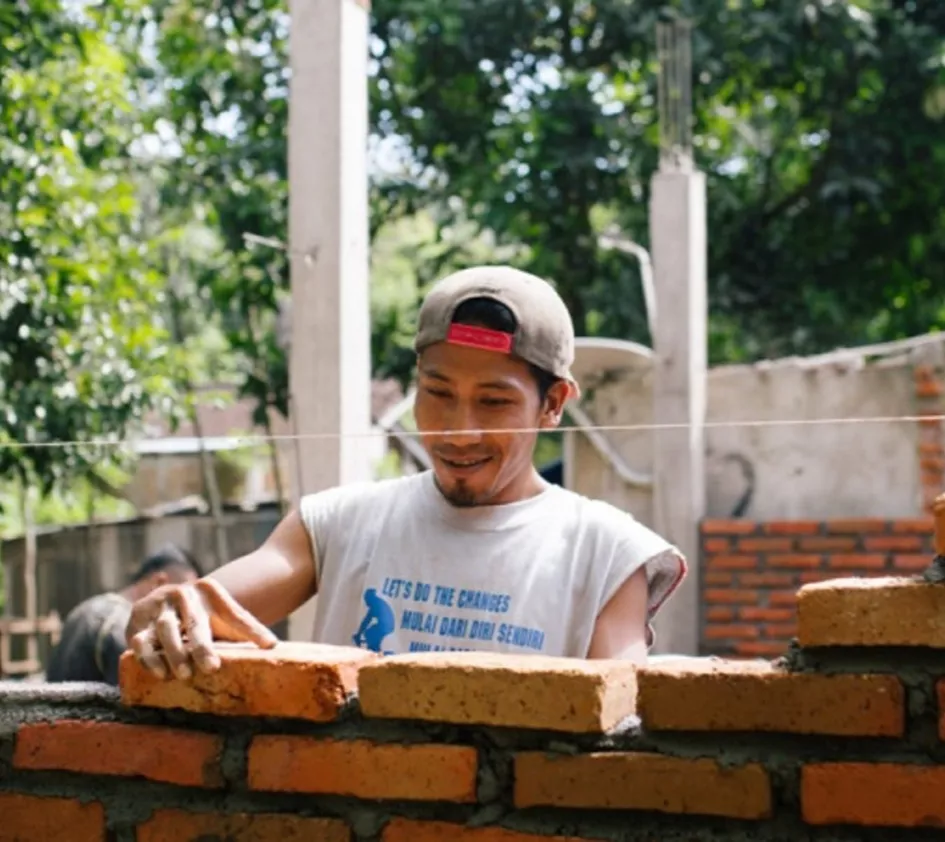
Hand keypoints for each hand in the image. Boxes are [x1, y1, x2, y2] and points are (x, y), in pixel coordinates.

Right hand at [126, 578, 278, 679]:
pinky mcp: (137, 621)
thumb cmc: (205, 614)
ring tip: (184, 675)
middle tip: (210, 669)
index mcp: (209, 590)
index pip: (232, 613)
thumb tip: (273, 646)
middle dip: (201, 646)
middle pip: (195, 622)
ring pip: (166, 629)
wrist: (167, 600)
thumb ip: (248, 629)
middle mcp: (182, 594)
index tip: (262, 648)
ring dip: (174, 653)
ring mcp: (157, 606)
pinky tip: (159, 674)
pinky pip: (140, 641)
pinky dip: (148, 658)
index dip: (247, 631)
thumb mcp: (227, 616)